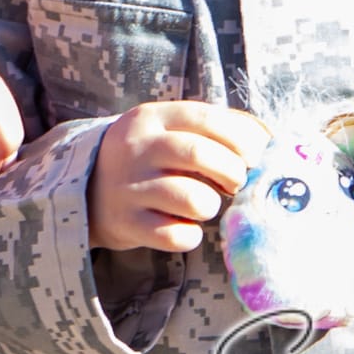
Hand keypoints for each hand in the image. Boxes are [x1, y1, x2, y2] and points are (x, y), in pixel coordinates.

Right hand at [90, 99, 270, 251]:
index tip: (254, 156)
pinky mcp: (126, 224)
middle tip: (235, 182)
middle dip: (232, 172)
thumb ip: (212, 128)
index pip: (206, 119)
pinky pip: (174, 235)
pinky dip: (190, 235)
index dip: (240, 138)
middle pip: (200, 154)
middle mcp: (138, 148)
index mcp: (152, 117)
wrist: (87, 189)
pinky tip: (186, 228)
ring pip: (191, 198)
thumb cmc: (148, 157)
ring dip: (210, 205)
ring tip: (205, 204)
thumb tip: (267, 139)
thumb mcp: (167, 129)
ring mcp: (129, 187)